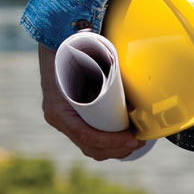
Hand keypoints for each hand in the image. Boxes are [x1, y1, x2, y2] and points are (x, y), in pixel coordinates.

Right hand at [38, 43, 144, 159]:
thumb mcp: (87, 58)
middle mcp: (57, 118)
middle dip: (117, 149)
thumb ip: (106, 64)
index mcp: (58, 109)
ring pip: (88, 147)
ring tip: (134, 141)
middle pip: (89, 147)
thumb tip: (132, 78)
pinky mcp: (68, 119)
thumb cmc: (72, 50)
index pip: (86, 136)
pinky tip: (121, 141)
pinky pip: (86, 139)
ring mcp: (61, 120)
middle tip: (139, 140)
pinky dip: (105, 144)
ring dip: (113, 149)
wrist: (54, 44)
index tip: (133, 137)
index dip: (111, 141)